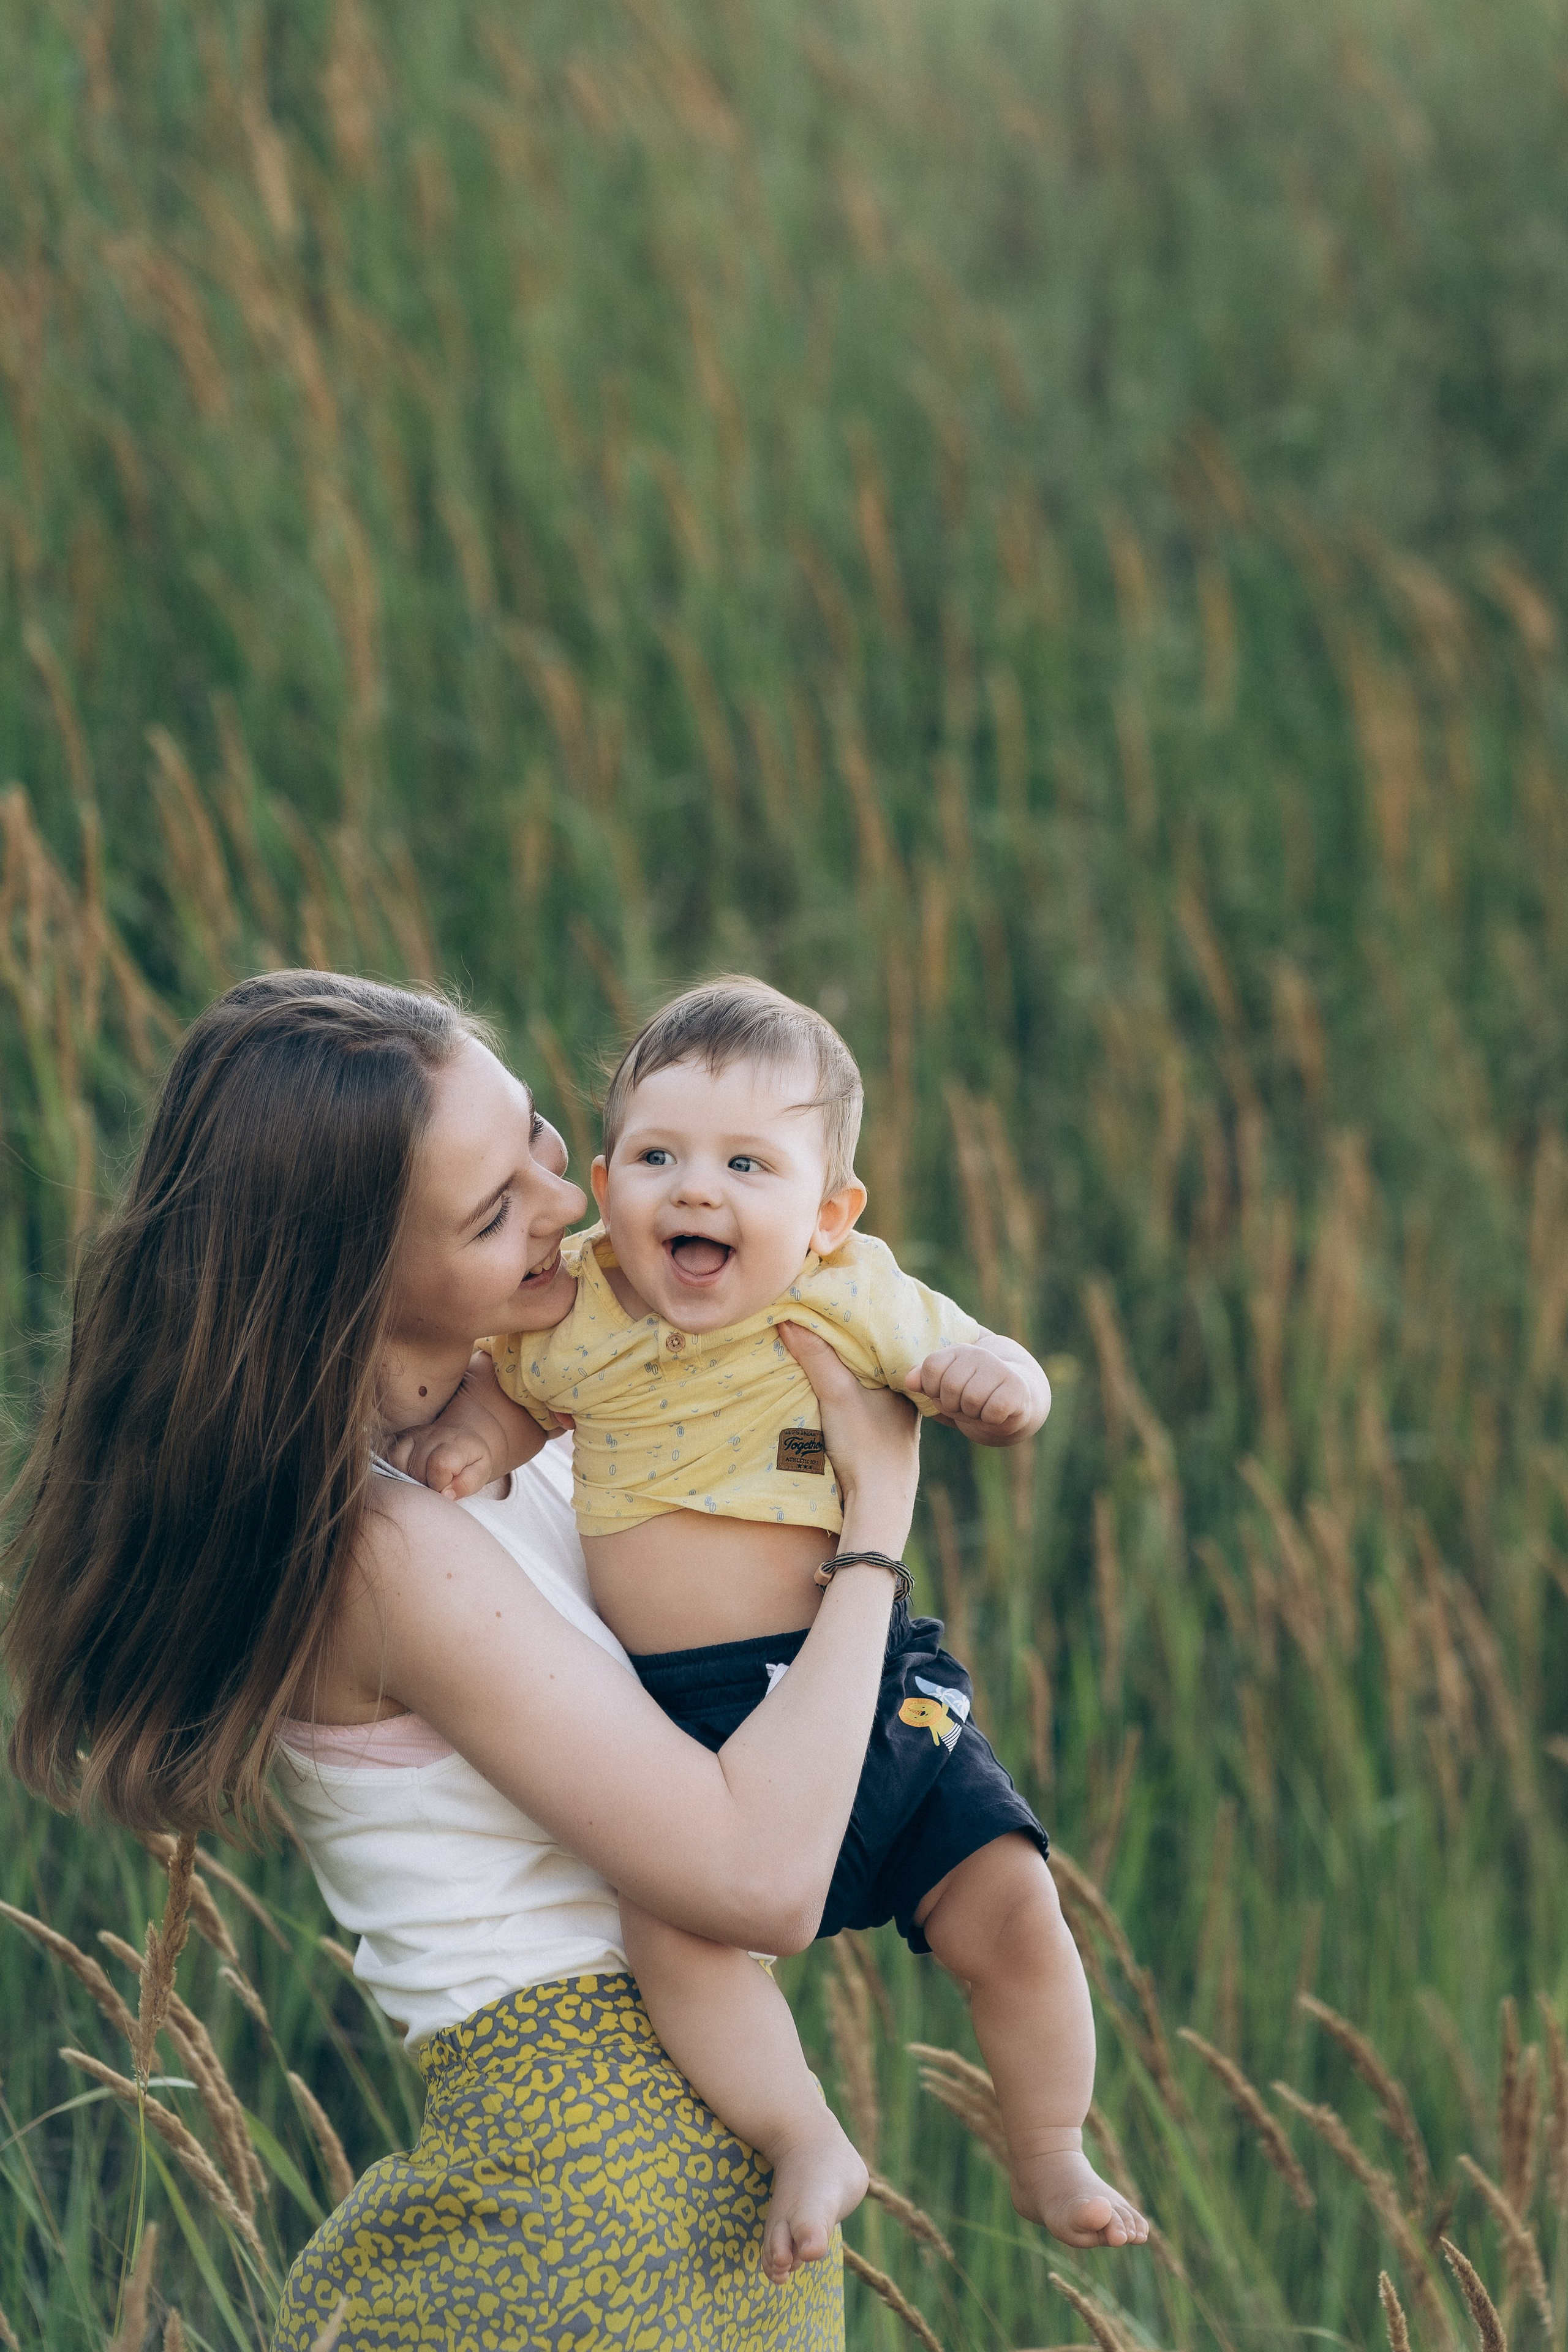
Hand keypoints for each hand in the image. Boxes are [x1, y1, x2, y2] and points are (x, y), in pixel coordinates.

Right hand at [383, 1421, 502, 1499]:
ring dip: (407, 1478)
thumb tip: (445, 1495)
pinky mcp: (400, 1437)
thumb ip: (466, 1484)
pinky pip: (388, 1456)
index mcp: (456, 1442)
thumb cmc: (470, 1462)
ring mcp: (414, 1434)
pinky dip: (395, 1470)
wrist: (460, 1440)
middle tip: (433, 1487)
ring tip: (421, 1481)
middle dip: (424, 1484)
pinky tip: (408, 1475)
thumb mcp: (479, 1474)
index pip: (440, 1464)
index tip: (444, 1490)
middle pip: (417, 1466)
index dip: (439, 1484)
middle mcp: (433, 1434)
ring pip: (398, 1461)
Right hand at [777, 1323, 920, 1518]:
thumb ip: (816, 1356)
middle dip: (849, 1347)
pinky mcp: (880, 1441)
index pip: (882, 1341)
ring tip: (819, 1348)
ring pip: (867, 1386)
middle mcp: (906, 1399)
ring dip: (845, 1373)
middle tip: (821, 1322)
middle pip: (873, 1363)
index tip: (833, 1309)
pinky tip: (829, 1390)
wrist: (876, 1506)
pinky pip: (862, 1405)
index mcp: (906, 1382)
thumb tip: (789, 1318)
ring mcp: (894, 1422)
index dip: (857, 1325)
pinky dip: (846, 1395)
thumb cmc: (866, 1447)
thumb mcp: (836, 1393)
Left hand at [904, 1344, 1045, 1445]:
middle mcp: (980, 1354)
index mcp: (958, 1351)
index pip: (931, 1367)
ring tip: (980, 1408)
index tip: (944, 1394)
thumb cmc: (972, 1394)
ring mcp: (1000, 1368)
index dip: (933, 1389)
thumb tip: (909, 1381)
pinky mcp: (1017, 1387)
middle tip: (965, 1405)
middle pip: (950, 1386)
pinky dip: (990, 1419)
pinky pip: (992, 1412)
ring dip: (973, 1414)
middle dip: (954, 1405)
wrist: (1015, 1400)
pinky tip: (996, 1413)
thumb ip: (925, 1381)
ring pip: (971, 1400)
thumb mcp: (945, 1388)